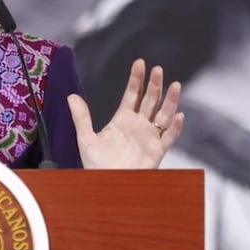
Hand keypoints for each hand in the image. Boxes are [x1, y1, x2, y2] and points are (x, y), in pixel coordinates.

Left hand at [67, 59, 183, 168]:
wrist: (107, 186)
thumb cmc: (96, 165)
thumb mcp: (85, 138)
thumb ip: (81, 117)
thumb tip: (71, 96)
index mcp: (122, 120)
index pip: (132, 94)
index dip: (136, 79)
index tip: (140, 63)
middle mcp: (138, 126)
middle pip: (150, 100)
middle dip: (154, 85)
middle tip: (157, 69)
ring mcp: (149, 138)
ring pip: (163, 115)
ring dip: (170, 101)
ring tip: (175, 85)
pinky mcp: (156, 152)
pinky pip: (169, 138)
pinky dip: (175, 128)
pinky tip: (178, 116)